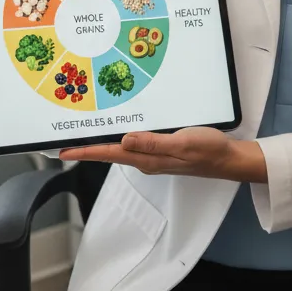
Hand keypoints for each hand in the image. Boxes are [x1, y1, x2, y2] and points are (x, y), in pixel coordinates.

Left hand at [59, 127, 267, 182]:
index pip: (110, 154)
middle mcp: (146, 160)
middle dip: (88, 148)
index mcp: (147, 159)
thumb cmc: (208, 149)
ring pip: (122, 148)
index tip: (63, 152)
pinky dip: (121, 138)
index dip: (85, 153)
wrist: (228, 159)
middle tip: (67, 140)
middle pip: (111, 153)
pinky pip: (135, 145)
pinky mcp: (162, 151)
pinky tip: (120, 130)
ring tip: (85, 135)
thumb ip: (153, 143)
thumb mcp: (182, 142)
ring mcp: (154, 157)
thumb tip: (124, 140)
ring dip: (103, 143)